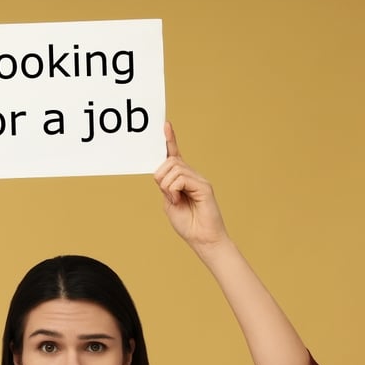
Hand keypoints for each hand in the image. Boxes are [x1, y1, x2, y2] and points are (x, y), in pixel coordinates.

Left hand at [153, 122, 228, 249]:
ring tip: (175, 200)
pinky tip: (178, 199)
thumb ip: (165, 186)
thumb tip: (162, 174)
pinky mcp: (204, 186)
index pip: (175, 156)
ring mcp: (199, 179)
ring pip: (173, 169)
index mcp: (182, 179)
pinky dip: (174, 190)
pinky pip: (181, 178)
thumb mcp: (169, 202)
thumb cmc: (187, 224)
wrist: (202, 239)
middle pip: (169, 162)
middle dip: (160, 177)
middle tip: (167, 195)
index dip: (170, 140)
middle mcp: (192, 176)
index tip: (165, 125)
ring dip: (167, 186)